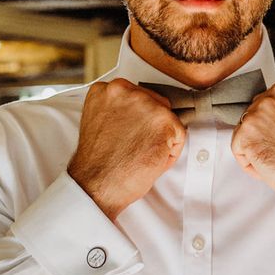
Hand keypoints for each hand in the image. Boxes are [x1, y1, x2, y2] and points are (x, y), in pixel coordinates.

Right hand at [68, 78, 185, 220]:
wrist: (97, 185)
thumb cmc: (97, 161)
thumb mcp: (100, 120)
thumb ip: (118, 108)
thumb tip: (138, 109)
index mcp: (108, 89)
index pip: (137, 95)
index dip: (138, 117)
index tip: (133, 130)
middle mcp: (126, 91)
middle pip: (155, 102)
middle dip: (151, 125)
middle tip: (136, 144)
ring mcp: (146, 104)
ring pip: (167, 118)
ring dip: (160, 137)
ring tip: (140, 152)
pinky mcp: (163, 120)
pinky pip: (178, 134)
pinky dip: (170, 151)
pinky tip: (150, 158)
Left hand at [230, 77, 274, 224]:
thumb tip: (274, 113)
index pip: (269, 100)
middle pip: (254, 112)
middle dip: (263, 132)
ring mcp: (260, 111)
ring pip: (245, 130)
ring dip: (257, 146)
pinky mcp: (246, 131)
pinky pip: (238, 148)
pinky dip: (250, 163)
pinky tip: (270, 164)